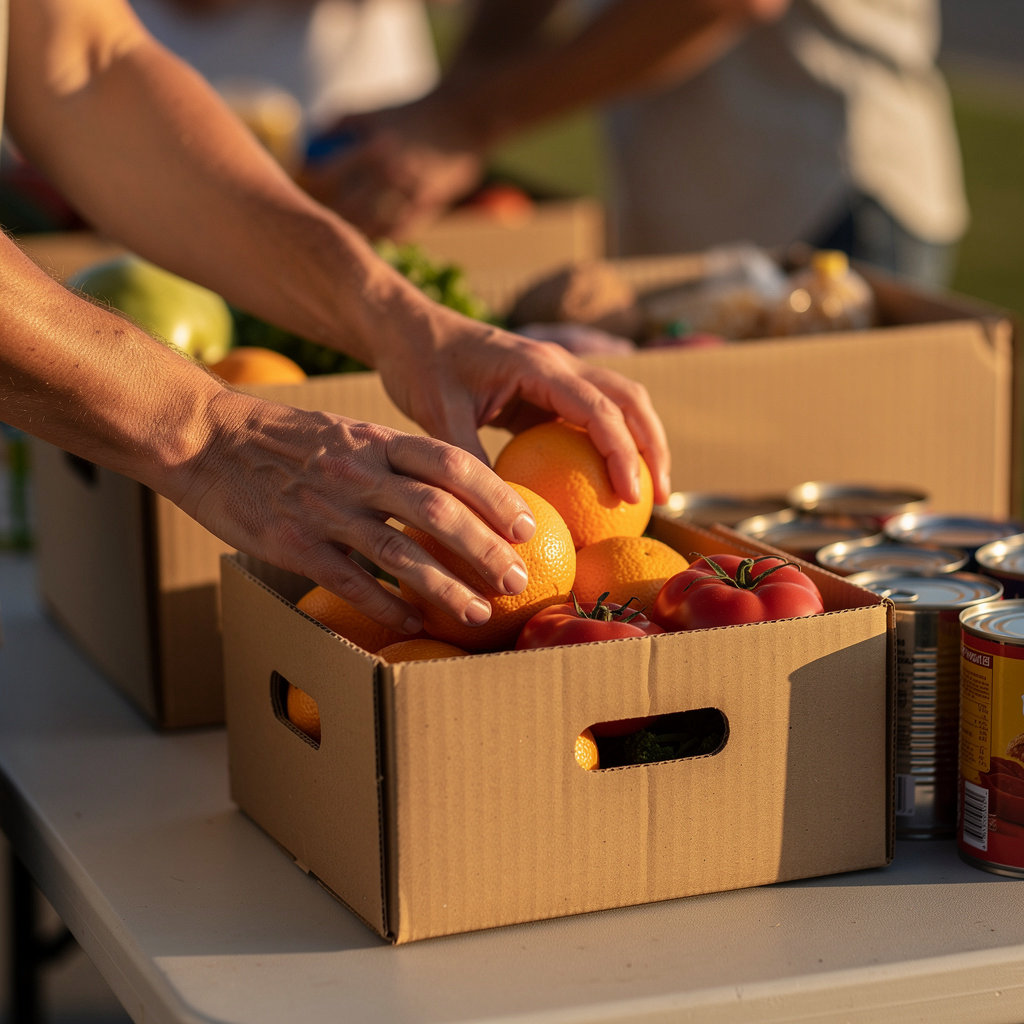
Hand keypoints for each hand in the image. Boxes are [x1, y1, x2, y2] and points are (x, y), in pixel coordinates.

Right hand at [179, 390, 539, 634]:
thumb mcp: (347, 432)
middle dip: (486, 550)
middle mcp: (358, 473)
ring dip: (447, 589)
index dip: (497, 496)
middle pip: (439, 514)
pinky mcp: (294, 545)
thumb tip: (450, 494)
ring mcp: (326, 510)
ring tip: (480, 614)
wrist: (205, 438)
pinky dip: (386, 605)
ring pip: (400, 555)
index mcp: (375, 440)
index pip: (452, 464)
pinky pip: (351, 582)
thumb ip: (394, 459)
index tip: (527, 525)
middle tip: (517, 579)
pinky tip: (412, 624)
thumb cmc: (284, 439)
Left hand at [298, 101, 485, 239]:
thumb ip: (340, 124)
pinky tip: (367, 239)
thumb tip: (307, 144)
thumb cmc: (410, 114)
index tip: (297, 189)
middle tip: (310, 220)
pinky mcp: (428, 205)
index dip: (309, 185)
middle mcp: (392, 168)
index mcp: (374, 142)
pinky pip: (397, 231)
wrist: (464, 118)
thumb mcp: (374, 110)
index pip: (329, 172)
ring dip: (352, 232)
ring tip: (335, 236)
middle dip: (326, 215)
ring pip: (371, 223)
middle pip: (347, 204)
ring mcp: (411, 190)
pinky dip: (380, 236)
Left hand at [368, 304, 672, 509]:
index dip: (623, 454)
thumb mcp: (438, 415)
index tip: (631, 497)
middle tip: (659, 497)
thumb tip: (502, 520)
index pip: (599, 409)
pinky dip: (609, 444)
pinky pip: (590, 415)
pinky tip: (603, 484)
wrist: (409, 329)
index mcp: (538, 366)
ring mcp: (556, 375)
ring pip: (620, 402)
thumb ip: (471, 462)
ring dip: (641, 442)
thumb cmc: (421, 365)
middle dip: (653, 447)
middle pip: (629, 399)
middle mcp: (558, 364)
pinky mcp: (546, 389)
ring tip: (648, 493)